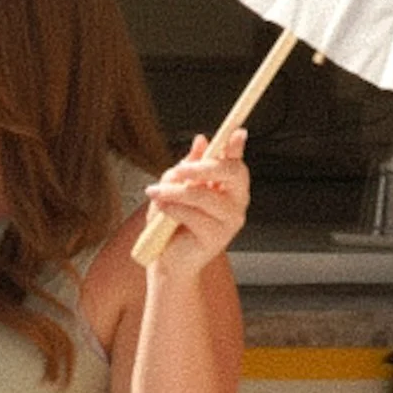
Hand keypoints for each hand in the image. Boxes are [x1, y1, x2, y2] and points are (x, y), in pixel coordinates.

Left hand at [141, 125, 250, 278]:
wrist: (166, 260)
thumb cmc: (171, 223)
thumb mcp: (173, 188)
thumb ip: (186, 167)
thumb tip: (201, 141)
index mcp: (228, 185)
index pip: (236, 161)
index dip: (237, 146)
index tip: (236, 132)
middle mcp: (236, 200)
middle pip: (231, 172)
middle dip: (203, 167)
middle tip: (179, 169)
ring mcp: (230, 220)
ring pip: (204, 194)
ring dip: (175, 192)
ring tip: (156, 194)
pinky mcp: (218, 237)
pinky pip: (194, 215)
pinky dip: (173, 210)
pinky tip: (163, 212)